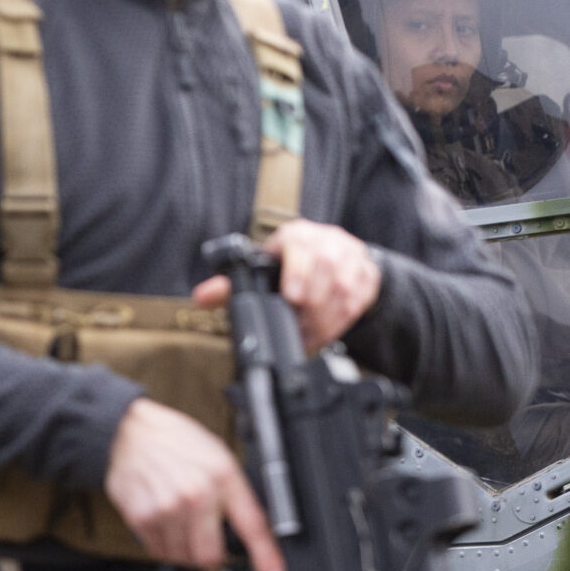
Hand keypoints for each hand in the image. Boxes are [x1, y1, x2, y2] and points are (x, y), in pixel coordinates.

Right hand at [104, 398, 287, 570]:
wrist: (133, 430)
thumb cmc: (179, 443)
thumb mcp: (220, 459)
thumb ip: (235, 496)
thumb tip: (248, 535)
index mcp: (224, 478)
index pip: (253, 527)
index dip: (267, 560)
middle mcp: (196, 495)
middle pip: (210, 556)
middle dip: (212, 558)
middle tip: (209, 546)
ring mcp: (167, 508)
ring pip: (182, 557)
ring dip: (184, 550)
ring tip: (180, 522)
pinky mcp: (141, 516)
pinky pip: (157, 550)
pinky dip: (163, 543)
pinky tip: (162, 519)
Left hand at [190, 219, 378, 351]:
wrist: (331, 255)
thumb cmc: (286, 264)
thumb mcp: (259, 268)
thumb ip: (229, 284)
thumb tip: (201, 297)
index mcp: (296, 235)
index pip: (301, 245)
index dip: (299, 271)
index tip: (293, 296)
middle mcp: (327, 240)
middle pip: (328, 268)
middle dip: (312, 302)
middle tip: (296, 326)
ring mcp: (352, 256)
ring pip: (345, 287)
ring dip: (324, 317)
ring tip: (305, 335)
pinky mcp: (368, 275)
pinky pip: (358, 301)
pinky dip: (339, 322)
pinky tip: (322, 334)